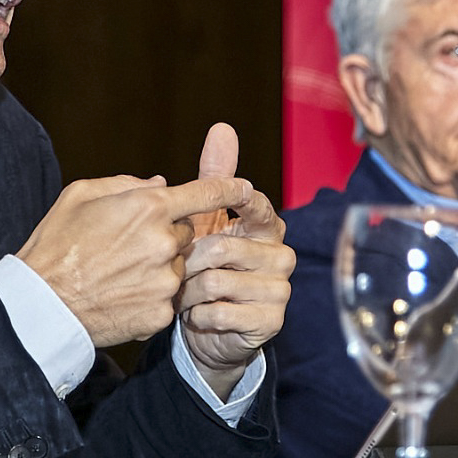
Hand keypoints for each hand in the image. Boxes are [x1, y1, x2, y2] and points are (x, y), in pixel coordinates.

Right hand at [15, 168, 253, 348]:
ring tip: (120, 272)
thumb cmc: (56, 244)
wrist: (42, 305)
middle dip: (167, 234)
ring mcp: (165, 280)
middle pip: (186, 232)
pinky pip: (168, 297)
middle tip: (128, 244)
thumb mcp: (81, 195)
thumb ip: (126, 184)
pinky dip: (151, 294)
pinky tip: (122, 294)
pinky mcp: (162, 312)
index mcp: (147, 207)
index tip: (246, 187)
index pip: (206, 192)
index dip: (229, 188)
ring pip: (178, 266)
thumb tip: (160, 185)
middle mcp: (164, 242)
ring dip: (160, 266)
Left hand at [176, 123, 294, 399]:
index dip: (232, 205)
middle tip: (175, 270)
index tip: (212, 211)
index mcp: (268, 227)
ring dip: (189, 290)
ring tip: (184, 294)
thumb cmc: (206, 268)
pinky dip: (198, 314)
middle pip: (222, 248)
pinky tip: (197, 315)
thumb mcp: (206, 221)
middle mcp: (281, 256)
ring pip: (218, 280)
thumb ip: (215, 177)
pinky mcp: (270, 321)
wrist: (210, 330)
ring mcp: (279, 290)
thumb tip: (222, 128)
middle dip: (189, 261)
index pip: (256, 205)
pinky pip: (220, 311)